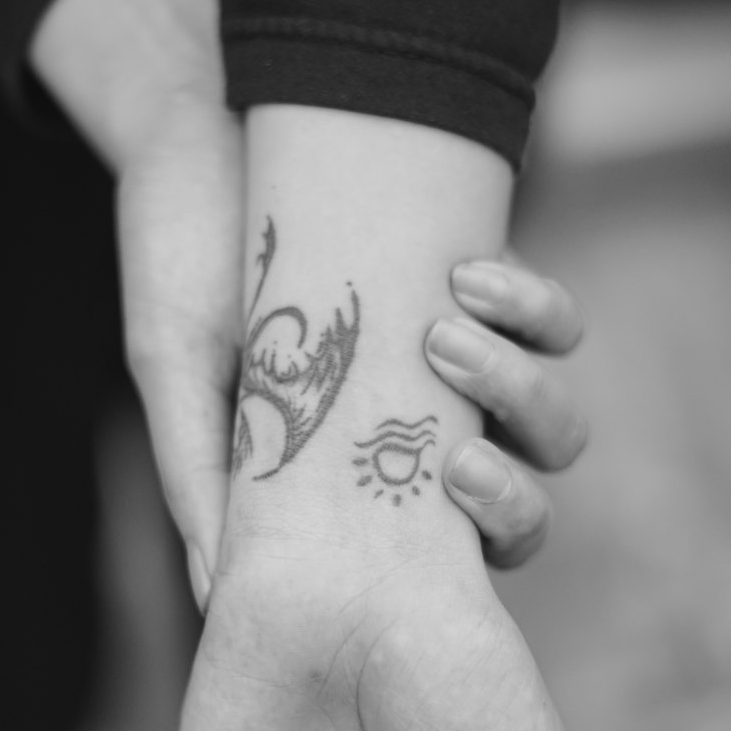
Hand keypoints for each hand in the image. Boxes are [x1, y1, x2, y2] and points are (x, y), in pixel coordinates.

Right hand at [31, 0, 586, 603]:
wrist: (199, 130)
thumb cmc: (177, 259)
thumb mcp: (176, 373)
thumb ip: (197, 478)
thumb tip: (221, 600)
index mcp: (357, 481)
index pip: (450, 559)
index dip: (474, 553)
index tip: (435, 511)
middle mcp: (421, 433)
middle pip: (525, 507)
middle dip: (512, 499)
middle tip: (456, 465)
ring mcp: (462, 367)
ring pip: (553, 423)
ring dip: (518, 393)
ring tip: (440, 335)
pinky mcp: (485, 290)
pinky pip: (554, 323)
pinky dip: (531, 311)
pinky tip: (464, 280)